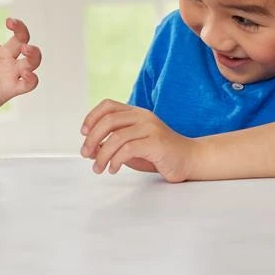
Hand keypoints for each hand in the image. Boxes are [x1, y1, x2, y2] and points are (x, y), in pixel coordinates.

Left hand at [0, 17, 40, 108]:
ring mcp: (12, 72)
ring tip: (26, 49)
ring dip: (33, 52)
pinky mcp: (14, 87)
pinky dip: (31, 78)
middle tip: (12, 22)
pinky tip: (26, 74)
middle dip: (20, 28)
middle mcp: (5, 57)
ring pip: (32, 59)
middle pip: (21, 38)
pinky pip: (29, 83)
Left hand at [80, 100, 194, 181]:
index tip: (83, 134)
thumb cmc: (158, 155)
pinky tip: (113, 169)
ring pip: (116, 136)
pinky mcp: (157, 143)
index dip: (91, 117)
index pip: (108, 105)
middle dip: (92, 138)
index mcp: (136, 113)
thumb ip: (111, 145)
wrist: (190, 160)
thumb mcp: (130, 148)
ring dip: (102, 154)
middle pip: (108, 120)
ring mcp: (151, 128)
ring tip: (98, 168)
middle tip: (86, 154)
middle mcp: (143, 116)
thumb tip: (89, 149)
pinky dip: (116, 160)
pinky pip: (129, 149)